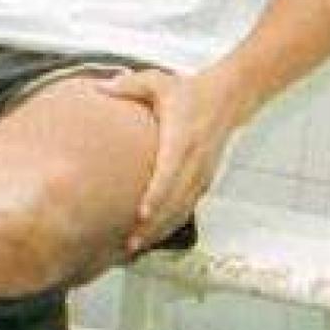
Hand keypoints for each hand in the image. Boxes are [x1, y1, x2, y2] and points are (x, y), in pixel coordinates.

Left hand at [99, 68, 247, 254]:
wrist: (228, 97)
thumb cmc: (188, 91)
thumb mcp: (158, 82)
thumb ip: (129, 85)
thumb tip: (100, 87)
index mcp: (181, 138)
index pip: (169, 172)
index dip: (156, 195)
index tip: (141, 214)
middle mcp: (194, 161)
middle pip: (175, 200)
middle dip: (154, 224)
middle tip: (129, 244)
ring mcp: (201, 173)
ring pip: (182, 209)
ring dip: (160, 230)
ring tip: (135, 247)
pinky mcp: (204, 181)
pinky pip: (187, 207)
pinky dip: (170, 224)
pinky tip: (152, 236)